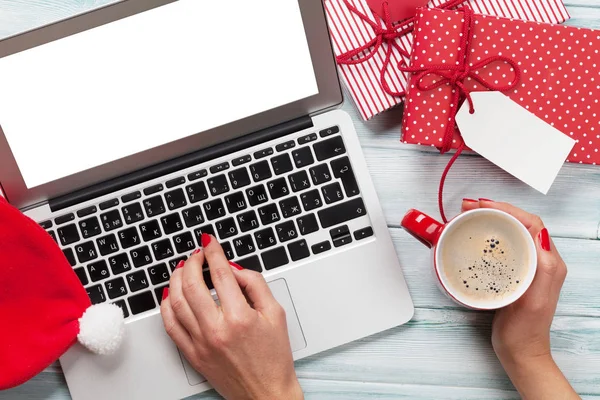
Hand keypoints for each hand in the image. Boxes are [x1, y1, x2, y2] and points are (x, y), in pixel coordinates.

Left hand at [160, 234, 302, 399]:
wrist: (266, 393)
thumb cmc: (274, 358)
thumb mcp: (276, 314)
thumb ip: (255, 285)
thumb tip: (234, 269)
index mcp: (240, 318)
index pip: (220, 274)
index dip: (213, 252)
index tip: (209, 242)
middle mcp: (217, 330)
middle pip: (193, 285)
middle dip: (191, 263)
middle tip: (196, 254)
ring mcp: (201, 343)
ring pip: (177, 303)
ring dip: (176, 280)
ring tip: (182, 268)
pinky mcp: (192, 354)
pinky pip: (171, 326)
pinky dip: (167, 306)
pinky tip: (171, 294)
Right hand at [462, 199, 578, 399]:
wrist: (520, 352)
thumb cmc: (525, 330)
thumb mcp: (535, 300)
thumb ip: (543, 269)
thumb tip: (539, 235)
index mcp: (548, 262)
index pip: (531, 222)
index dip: (508, 208)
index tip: (483, 205)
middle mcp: (541, 260)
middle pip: (520, 223)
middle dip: (496, 209)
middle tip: (469, 207)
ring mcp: (528, 266)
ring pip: (511, 232)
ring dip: (491, 220)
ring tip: (469, 215)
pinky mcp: (514, 273)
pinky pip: (504, 246)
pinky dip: (489, 236)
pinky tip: (475, 237)